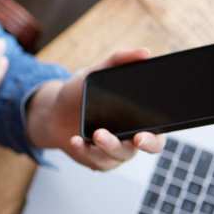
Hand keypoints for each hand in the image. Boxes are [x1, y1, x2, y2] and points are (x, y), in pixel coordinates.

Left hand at [28, 48, 165, 170]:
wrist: (53, 111)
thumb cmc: (80, 92)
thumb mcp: (96, 72)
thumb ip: (119, 60)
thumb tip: (145, 52)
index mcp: (140, 117)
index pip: (160, 128)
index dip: (158, 133)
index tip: (147, 131)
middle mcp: (132, 137)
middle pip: (150, 146)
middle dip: (145, 144)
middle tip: (136, 138)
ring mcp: (115, 151)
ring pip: (120, 155)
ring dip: (110, 145)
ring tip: (97, 134)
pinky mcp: (97, 159)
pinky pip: (96, 161)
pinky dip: (85, 151)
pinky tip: (75, 140)